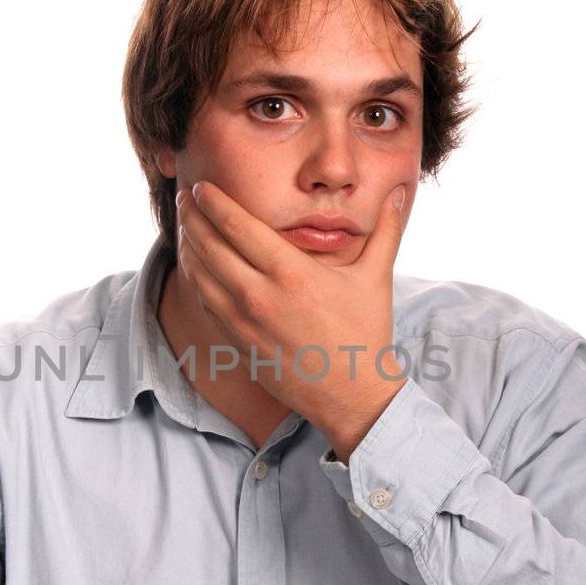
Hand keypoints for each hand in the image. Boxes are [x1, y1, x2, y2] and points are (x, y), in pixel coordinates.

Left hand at [176, 180, 408, 456]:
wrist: (352, 396)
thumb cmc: (365, 334)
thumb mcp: (376, 277)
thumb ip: (385, 229)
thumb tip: (400, 193)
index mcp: (291, 272)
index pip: (238, 226)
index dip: (213, 203)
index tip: (202, 187)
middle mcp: (260, 295)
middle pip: (210, 246)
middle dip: (193, 218)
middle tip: (185, 199)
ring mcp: (244, 323)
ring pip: (201, 275)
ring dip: (189, 247)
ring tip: (185, 228)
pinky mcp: (238, 344)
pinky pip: (206, 304)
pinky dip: (196, 280)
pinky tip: (196, 267)